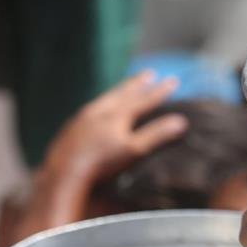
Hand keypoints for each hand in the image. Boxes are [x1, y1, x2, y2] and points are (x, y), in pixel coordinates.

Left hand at [42, 71, 187, 182]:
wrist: (65, 173)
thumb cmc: (102, 163)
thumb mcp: (134, 150)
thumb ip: (157, 135)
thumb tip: (181, 121)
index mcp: (117, 114)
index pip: (144, 100)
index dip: (160, 91)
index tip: (173, 81)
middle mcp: (99, 111)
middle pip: (122, 93)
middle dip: (137, 83)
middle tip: (149, 73)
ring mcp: (82, 119)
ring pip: (104, 100)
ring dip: (117, 92)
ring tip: (123, 89)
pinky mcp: (71, 129)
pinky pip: (89, 111)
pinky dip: (100, 106)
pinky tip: (97, 112)